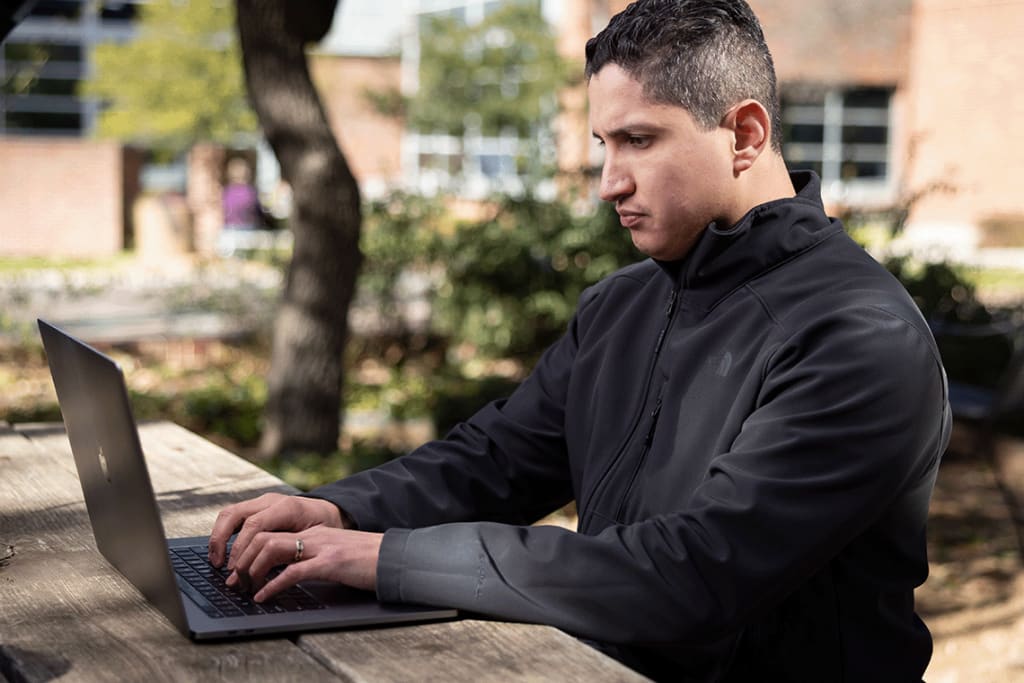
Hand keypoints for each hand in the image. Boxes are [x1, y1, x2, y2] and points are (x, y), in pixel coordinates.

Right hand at [208, 492, 344, 568]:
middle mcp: (271, 500)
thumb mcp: (315, 541)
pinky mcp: (257, 507)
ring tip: (216, 560)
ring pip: (229, 513)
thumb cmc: (325, 528)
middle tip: (219, 566)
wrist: (330, 513)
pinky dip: (223, 533)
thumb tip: (269, 573)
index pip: (254, 524)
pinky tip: (222, 551)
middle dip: (221, 541)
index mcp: (287, 507)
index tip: (235, 569)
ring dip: (218, 536)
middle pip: (234, 514)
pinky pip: (233, 516)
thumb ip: (291, 552)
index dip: (240, 548)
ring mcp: (262, 501)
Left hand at [224, 525, 383, 600]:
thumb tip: (290, 573)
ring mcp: (321, 548)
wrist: (395, 557)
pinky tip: (264, 596)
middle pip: (264, 537)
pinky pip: (293, 572)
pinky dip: (273, 585)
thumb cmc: (368, 560)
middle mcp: (314, 536)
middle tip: (234, 581)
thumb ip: (315, 558)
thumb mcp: (336, 554)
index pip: (271, 533)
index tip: (238, 570)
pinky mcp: (330, 563)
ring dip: (252, 569)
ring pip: (272, 549)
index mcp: (315, 533)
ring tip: (245, 587)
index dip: (248, 550)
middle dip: (242, 559)